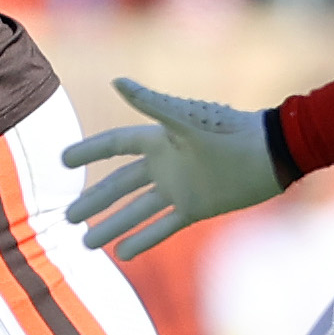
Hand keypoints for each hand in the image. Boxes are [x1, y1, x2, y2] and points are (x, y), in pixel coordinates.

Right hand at [61, 77, 284, 259]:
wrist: (271, 155)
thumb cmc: (229, 131)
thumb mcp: (185, 120)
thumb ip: (150, 104)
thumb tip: (116, 81)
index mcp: (158, 140)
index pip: (114, 147)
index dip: (89, 152)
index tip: (62, 161)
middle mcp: (164, 165)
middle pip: (119, 185)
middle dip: (93, 200)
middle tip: (66, 216)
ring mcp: (178, 188)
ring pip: (136, 210)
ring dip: (112, 225)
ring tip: (86, 243)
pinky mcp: (195, 208)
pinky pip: (163, 226)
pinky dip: (142, 239)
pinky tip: (122, 253)